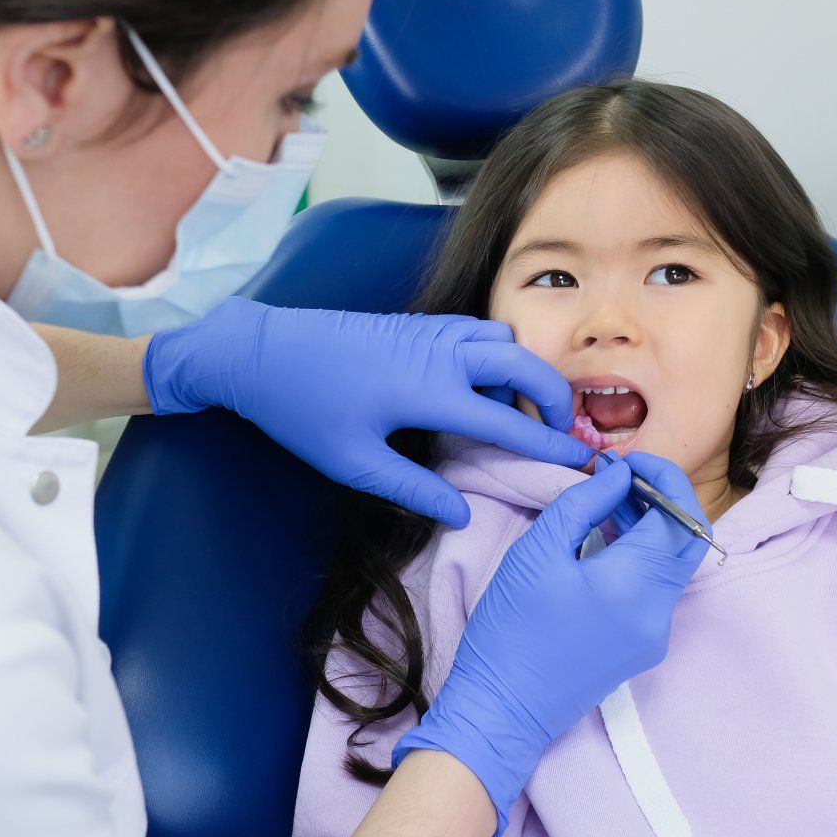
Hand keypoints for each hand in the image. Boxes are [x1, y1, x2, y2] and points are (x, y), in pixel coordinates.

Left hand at [143, 298, 589, 525]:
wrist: (258, 352)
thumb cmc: (301, 411)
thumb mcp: (353, 462)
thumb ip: (412, 489)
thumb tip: (462, 513)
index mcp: (428, 391)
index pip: (506, 421)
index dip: (547, 443)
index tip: (578, 460)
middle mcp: (438, 353)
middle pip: (522, 364)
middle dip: (551, 397)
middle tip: (556, 432)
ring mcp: (426, 332)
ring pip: (500, 338)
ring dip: (521, 370)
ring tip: (515, 410)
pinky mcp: (412, 324)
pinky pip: (473, 329)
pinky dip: (493, 351)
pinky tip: (477, 381)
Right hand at [392, 451, 709, 834]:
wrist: (503, 710)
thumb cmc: (511, 630)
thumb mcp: (537, 553)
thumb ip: (583, 504)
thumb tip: (618, 476)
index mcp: (636, 586)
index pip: (678, 514)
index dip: (659, 476)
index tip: (624, 460)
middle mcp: (659, 612)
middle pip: (689, 539)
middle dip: (665, 498)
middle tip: (623, 477)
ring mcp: (655, 634)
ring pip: (673, 564)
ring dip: (651, 527)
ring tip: (606, 503)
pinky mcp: (642, 648)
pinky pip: (655, 589)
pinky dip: (640, 557)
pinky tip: (604, 541)